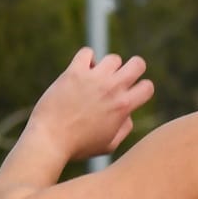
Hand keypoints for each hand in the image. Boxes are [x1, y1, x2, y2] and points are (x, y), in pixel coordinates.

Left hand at [26, 47, 154, 164]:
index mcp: (123, 107)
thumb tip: (128, 113)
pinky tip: (80, 72)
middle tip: (116, 81)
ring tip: (94, 80)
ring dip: (106, 67)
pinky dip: (86, 59)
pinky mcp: (74, 72)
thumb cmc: (78, 146)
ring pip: (113, 58)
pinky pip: (87, 52)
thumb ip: (124, 128)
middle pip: (138, 63)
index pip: (148, 86)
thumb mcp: (108, 145)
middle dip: (131, 70)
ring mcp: (94, 78)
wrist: (49, 140)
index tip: (128, 95)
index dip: (140, 89)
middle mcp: (112, 89)